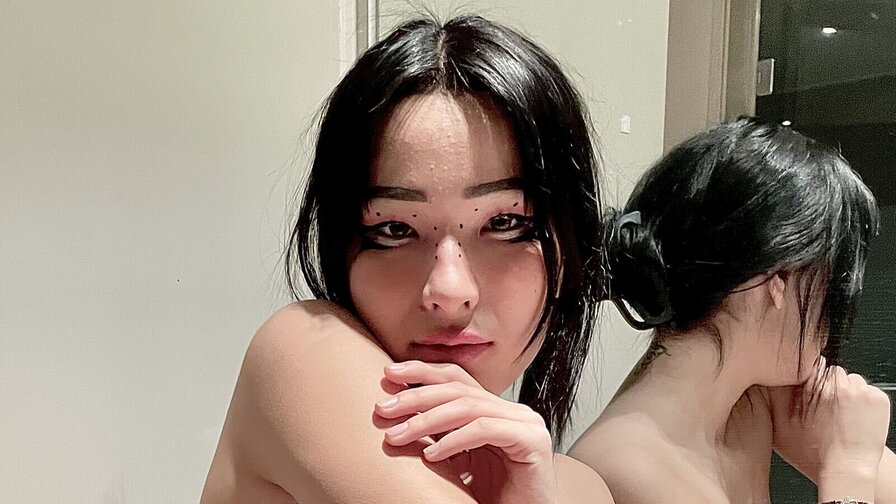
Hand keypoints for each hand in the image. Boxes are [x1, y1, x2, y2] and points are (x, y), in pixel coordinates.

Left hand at [374, 360, 557, 503]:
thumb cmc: (492, 497)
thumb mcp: (457, 459)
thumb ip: (438, 434)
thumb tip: (395, 417)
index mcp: (496, 409)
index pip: (456, 378)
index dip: (422, 371)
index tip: (388, 374)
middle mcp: (513, 411)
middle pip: (458, 389)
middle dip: (415, 396)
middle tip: (382, 409)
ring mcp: (526, 423)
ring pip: (468, 407)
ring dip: (426, 420)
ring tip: (397, 436)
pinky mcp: (532, 441)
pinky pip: (485, 430)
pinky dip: (454, 440)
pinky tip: (430, 454)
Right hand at [768, 358, 890, 500]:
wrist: (847, 471)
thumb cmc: (811, 453)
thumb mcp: (777, 425)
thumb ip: (770, 397)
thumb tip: (762, 378)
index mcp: (810, 385)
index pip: (809, 364)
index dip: (806, 377)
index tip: (807, 391)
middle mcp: (835, 382)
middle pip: (829, 372)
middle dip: (826, 386)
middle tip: (823, 410)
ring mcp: (860, 390)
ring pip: (849, 381)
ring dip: (846, 394)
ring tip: (839, 417)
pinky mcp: (878, 398)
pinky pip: (868, 392)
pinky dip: (863, 403)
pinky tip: (854, 419)